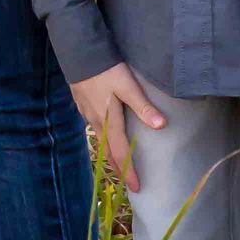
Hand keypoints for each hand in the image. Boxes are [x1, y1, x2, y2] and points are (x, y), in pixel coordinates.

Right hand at [70, 62, 165, 191]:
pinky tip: (103, 134)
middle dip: (117, 168)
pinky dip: (101, 139)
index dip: (129, 170)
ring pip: (99, 140)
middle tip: (126, 183)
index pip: (120, 152)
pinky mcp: (81, 103)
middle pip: (107, 150)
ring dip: (109, 154)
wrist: (78, 51)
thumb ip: (143, 106)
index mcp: (109, 120)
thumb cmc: (105, 69)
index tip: (136, 188)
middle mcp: (96, 120)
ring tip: (117, 163)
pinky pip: (93, 127)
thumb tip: (161, 126)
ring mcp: (86, 112)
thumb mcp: (127, 85)